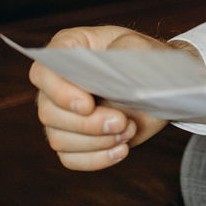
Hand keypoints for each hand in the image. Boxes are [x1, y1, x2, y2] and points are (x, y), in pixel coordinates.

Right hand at [30, 25, 199, 171]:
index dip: (59, 91)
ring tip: (127, 130)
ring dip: (96, 141)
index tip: (88, 105)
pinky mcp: (75, 139)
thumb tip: (108, 76)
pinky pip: (71, 158)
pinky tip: (121, 149)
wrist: (161, 85)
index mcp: (69, 50)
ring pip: (59, 138)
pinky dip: (96, 158)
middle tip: (121, 121)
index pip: (43, 72)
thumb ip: (125, 52)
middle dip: (87, 124)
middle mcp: (58, 84)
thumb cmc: (147, 59)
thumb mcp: (141, 47)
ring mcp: (63, 114)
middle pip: (49, 112)